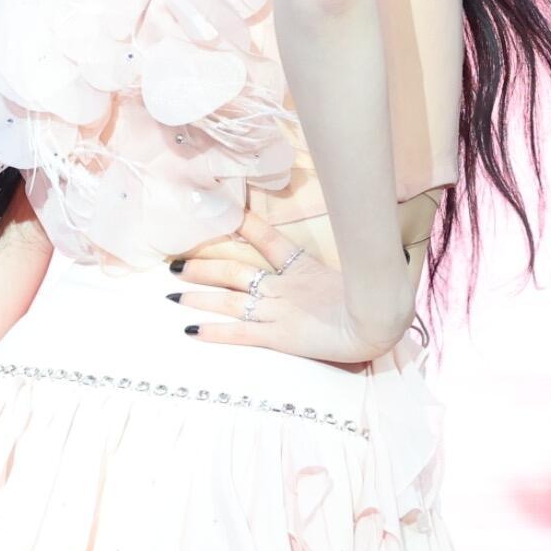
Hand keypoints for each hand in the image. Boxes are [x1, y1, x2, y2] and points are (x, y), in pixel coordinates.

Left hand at [170, 210, 410, 367]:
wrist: (376, 323)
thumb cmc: (376, 302)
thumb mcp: (361, 275)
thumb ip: (356, 260)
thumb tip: (370, 241)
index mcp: (303, 269)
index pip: (268, 240)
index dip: (245, 226)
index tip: (225, 214)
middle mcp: (284, 288)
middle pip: (235, 270)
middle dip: (203, 267)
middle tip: (175, 265)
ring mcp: (278, 311)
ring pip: (229, 299)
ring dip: (199, 296)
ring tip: (173, 295)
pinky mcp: (278, 336)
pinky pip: (239, 333)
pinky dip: (214, 331)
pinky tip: (192, 331)